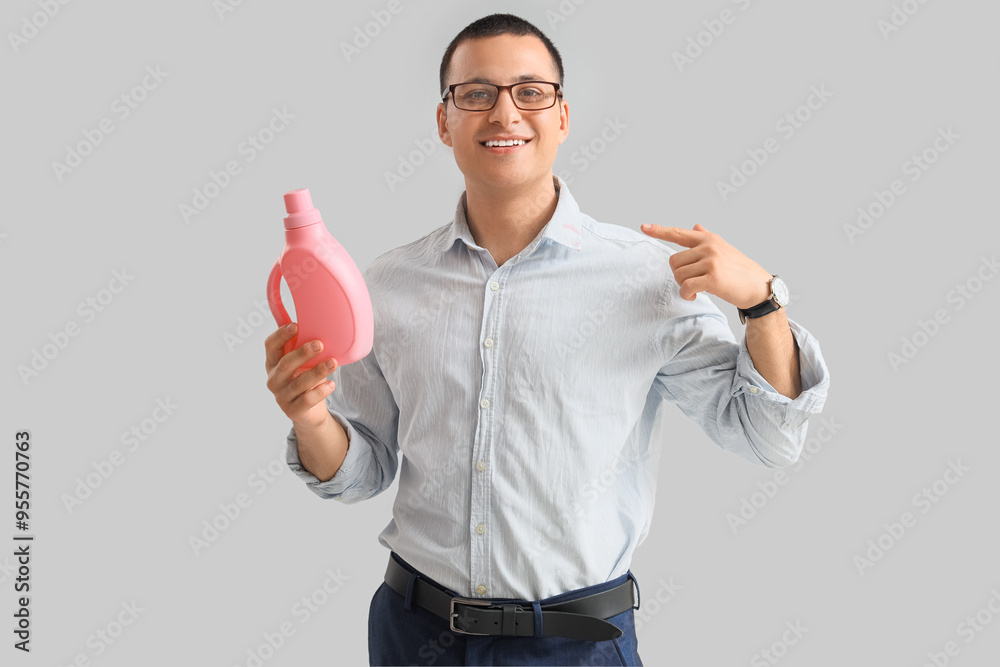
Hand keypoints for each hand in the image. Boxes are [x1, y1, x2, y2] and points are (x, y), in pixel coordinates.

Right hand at [264, 323, 338, 427]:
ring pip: (299, 383)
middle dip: (302, 353)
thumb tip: (324, 324)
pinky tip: (331, 384)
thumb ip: (306, 347)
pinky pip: (307, 400)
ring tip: (333, 363)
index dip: (281, 335)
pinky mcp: (292, 410)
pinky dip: (320, 392)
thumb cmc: (305, 379)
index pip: (270, 346)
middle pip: (285, 364)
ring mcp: (281, 396)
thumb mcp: (303, 363)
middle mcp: (274, 379)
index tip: (296, 326)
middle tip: (319, 344)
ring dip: (317, 371)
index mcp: (273, 362)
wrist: (308, 412)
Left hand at [640, 223, 772, 308]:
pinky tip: (694, 296)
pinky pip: (685, 287)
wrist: (758, 287)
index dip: (659, 230)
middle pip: (674, 261)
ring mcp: (711, 261)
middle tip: (691, 282)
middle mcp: (708, 247)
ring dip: (683, 286)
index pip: (679, 233)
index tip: (643, 227)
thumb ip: (706, 238)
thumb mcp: (723, 249)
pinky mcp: (713, 277)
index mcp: (709, 239)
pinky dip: (686, 295)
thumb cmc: (739, 270)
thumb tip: (696, 225)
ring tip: (696, 289)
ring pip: (678, 274)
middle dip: (678, 275)